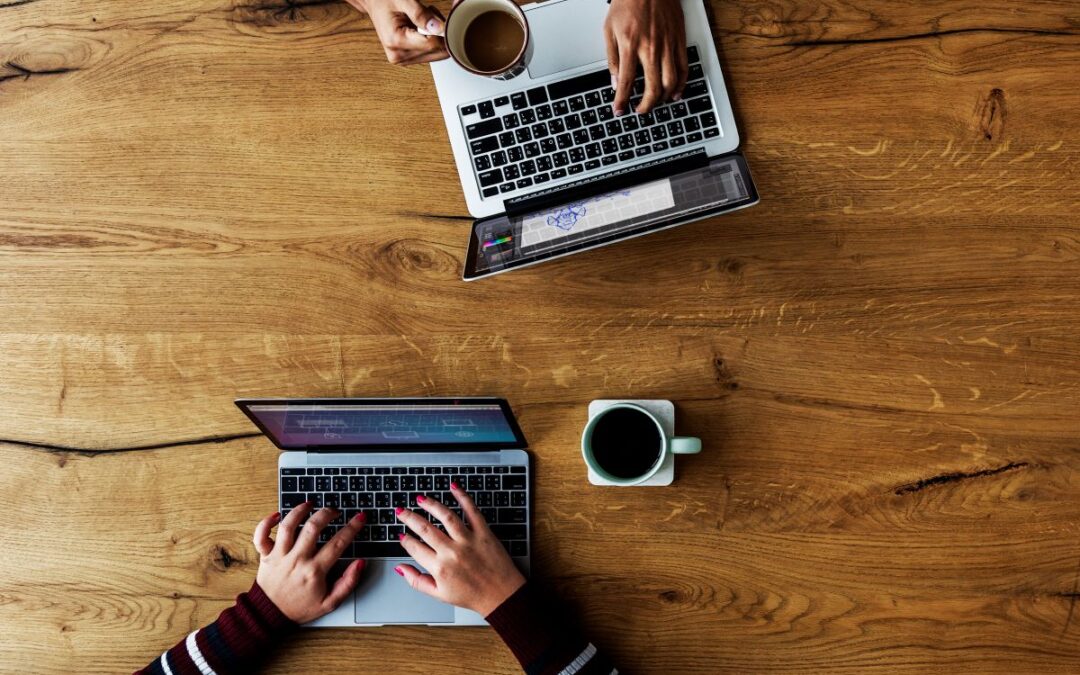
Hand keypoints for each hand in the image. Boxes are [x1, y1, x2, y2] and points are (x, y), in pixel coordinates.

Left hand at [252, 503, 367, 622]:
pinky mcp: (265, 556)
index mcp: (314, 571)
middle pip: (313, 528)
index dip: (352, 528)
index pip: (338, 543)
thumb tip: (360, 563)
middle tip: (334, 511)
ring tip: (309, 504)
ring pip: (288, 526)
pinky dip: (266, 522)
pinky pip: (261, 535)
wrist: (270, 615)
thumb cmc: (299, 608)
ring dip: (299, 511)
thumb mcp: (330, 603)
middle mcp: (297, 560)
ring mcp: (279, 556)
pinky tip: (277, 515)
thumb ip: (348, 583)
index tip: (359, 518)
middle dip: (327, 514)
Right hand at [346, 0, 449, 64]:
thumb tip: (440, 28)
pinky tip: (420, 28)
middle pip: (435, 52)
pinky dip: (430, 40)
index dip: (440, 29)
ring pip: (436, 54)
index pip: (431, 44)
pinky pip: (430, 53)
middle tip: (427, 15)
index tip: (434, 15)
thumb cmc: (385, 0)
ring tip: (421, 21)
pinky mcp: (407, 59)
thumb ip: (421, 14)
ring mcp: (403, 60)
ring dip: (435, 36)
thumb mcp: (403, 0)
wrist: (373, 3)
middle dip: (438, 34)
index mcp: (396, 42)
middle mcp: (399, 55)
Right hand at [394, 483, 525, 616]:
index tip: (401, 534)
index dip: (405, 539)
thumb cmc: (472, 596)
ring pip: (445, 516)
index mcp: (440, 568)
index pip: (415, 547)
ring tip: (421, 499)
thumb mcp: (439, 595)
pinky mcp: (483, 533)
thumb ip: (417, 581)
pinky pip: (472, 511)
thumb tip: (400, 568)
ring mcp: (468, 540)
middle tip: (402, 511)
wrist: (501, 595)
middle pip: (425, 528)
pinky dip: (463, 497)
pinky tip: (454, 488)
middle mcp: (452, 552)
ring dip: (431, 504)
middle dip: (410, 517)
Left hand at [604, 0, 686, 114]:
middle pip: (652, 88)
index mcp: (630, 45)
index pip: (626, 82)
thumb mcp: (609, 30)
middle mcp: (651, 48)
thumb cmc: (628, 3)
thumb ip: (612, 58)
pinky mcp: (679, 41)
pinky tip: (675, 93)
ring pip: (670, 82)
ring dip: (663, 99)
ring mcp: (668, 46)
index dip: (622, 101)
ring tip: (655, 103)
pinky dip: (681, 85)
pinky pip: (684, 68)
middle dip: (645, 106)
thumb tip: (615, 81)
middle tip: (639, 110)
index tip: (619, 110)